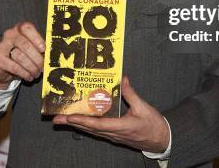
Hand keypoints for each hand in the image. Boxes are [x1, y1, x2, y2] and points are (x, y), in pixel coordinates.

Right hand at [0, 21, 44, 88]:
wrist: (2, 66)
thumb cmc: (21, 55)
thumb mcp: (30, 48)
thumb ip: (39, 48)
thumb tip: (50, 55)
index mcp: (19, 29)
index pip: (27, 28)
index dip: (37, 38)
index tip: (44, 49)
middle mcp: (9, 34)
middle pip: (25, 45)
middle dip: (37, 58)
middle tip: (42, 67)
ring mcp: (2, 46)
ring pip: (20, 57)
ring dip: (31, 68)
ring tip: (36, 73)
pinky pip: (14, 67)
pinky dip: (24, 73)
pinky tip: (29, 76)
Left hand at [53, 76, 169, 152]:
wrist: (161, 140)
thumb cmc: (154, 125)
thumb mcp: (144, 107)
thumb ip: (131, 94)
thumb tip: (123, 79)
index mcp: (121, 127)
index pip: (98, 124)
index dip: (82, 120)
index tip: (69, 116)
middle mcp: (114, 133)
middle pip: (90, 129)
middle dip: (72, 123)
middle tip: (57, 119)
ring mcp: (113, 136)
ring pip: (92, 131)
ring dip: (77, 125)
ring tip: (63, 119)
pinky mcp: (114, 135)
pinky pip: (97, 131)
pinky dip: (87, 126)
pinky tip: (80, 121)